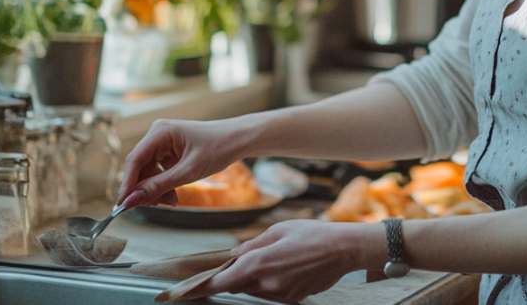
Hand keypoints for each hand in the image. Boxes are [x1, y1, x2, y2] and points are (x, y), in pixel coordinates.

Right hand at [116, 118, 245, 208]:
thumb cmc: (218, 148)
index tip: (123, 205)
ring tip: (172, 200)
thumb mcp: (188, 172)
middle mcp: (158, 134)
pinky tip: (174, 194)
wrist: (239, 140)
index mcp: (160, 132)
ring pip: (148, 172)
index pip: (134, 160)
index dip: (127, 184)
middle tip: (156, 205)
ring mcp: (163, 142)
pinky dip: (163, 185)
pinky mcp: (169, 150)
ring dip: (156, 189)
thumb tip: (132, 200)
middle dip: (146, 189)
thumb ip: (159, 186)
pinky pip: (158, 171)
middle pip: (139, 168)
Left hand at [165, 219, 380, 303]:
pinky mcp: (292, 300)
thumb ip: (252, 244)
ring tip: (274, 258)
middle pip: (235, 286)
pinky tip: (286, 266)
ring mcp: (279, 295)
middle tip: (245, 259)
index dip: (199, 289)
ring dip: (252, 278)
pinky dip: (269, 282)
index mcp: (258, 263)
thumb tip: (234, 253)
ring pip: (252, 290)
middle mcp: (266, 284)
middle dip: (233, 275)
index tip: (182, 294)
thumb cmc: (312, 234)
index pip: (220, 282)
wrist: (344, 249)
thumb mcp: (278, 230)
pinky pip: (270, 293)